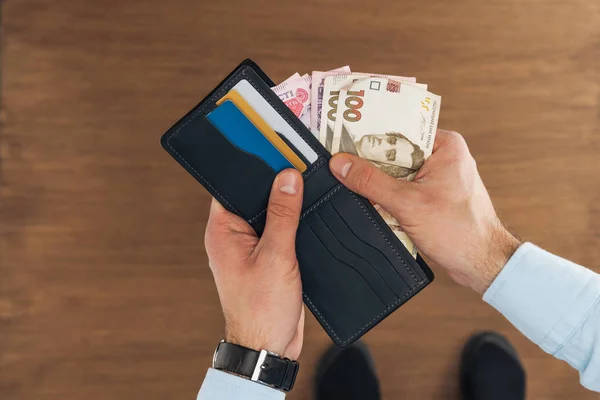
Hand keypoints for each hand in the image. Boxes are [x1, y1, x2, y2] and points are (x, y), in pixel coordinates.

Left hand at [204, 169, 304, 359]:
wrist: (268, 347)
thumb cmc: (261, 310)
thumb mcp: (276, 255)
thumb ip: (283, 215)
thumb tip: (288, 179)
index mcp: (222, 231)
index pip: (232, 184)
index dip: (251, 165)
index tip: (271, 146)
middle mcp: (232, 236)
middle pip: (253, 196)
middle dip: (274, 183)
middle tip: (296, 165)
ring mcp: (249, 247)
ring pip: (268, 213)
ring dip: (285, 205)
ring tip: (304, 189)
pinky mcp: (265, 258)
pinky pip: (277, 231)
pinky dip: (291, 223)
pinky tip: (306, 216)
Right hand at [329, 130, 520, 294]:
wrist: (481, 263)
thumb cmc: (459, 231)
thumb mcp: (407, 203)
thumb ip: (371, 182)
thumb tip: (342, 164)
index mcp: (445, 145)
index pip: (400, 129)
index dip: (370, 134)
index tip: (343, 138)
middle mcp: (444, 156)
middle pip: (396, 151)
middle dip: (372, 161)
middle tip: (343, 163)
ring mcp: (439, 177)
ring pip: (398, 172)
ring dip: (380, 182)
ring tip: (355, 182)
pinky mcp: (434, 196)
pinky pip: (404, 188)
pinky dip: (390, 196)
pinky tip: (375, 202)